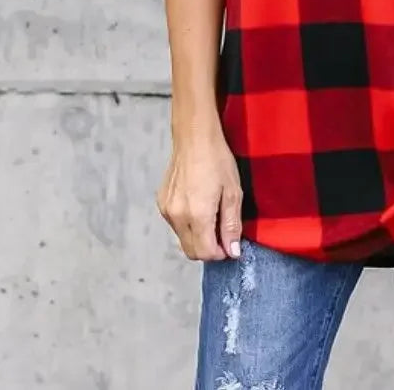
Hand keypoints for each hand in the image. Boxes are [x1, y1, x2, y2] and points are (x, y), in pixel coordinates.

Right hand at [156, 121, 242, 260]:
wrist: (194, 138)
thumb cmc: (218, 161)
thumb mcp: (233, 192)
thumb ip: (231, 225)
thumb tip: (232, 252)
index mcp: (197, 215)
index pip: (205, 253)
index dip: (219, 253)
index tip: (230, 244)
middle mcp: (177, 216)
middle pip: (191, 251)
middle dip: (208, 248)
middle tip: (222, 231)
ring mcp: (166, 210)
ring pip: (182, 239)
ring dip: (197, 236)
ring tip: (211, 214)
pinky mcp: (161, 203)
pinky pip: (175, 224)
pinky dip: (187, 224)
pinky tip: (198, 205)